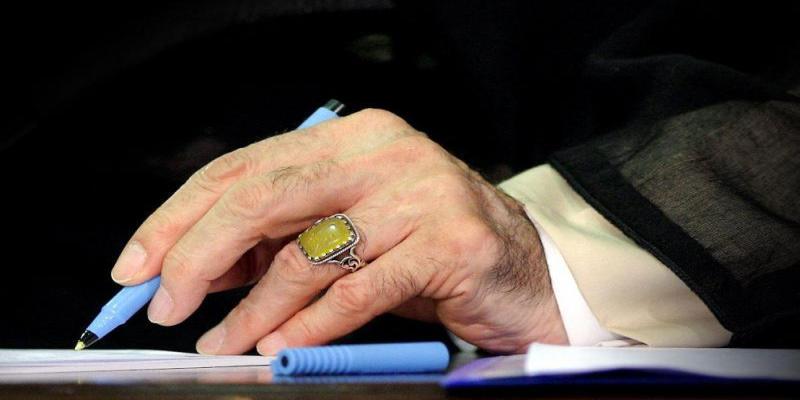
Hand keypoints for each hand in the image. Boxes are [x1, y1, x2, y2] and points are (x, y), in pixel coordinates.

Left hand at [110, 109, 566, 354]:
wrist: (528, 270)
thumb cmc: (429, 249)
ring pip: (308, 252)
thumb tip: (197, 267)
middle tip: (163, 303)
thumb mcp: (351, 232)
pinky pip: (359, 290)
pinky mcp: (449, 242)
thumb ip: (283, 238)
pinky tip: (282, 344)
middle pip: (264, 197)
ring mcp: (421, 193)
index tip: (137, 262)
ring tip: (224, 342)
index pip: (245, 167)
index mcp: (353, 137)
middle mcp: (385, 152)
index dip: (180, 215)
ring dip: (253, 307)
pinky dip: (312, 324)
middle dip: (198, 254)